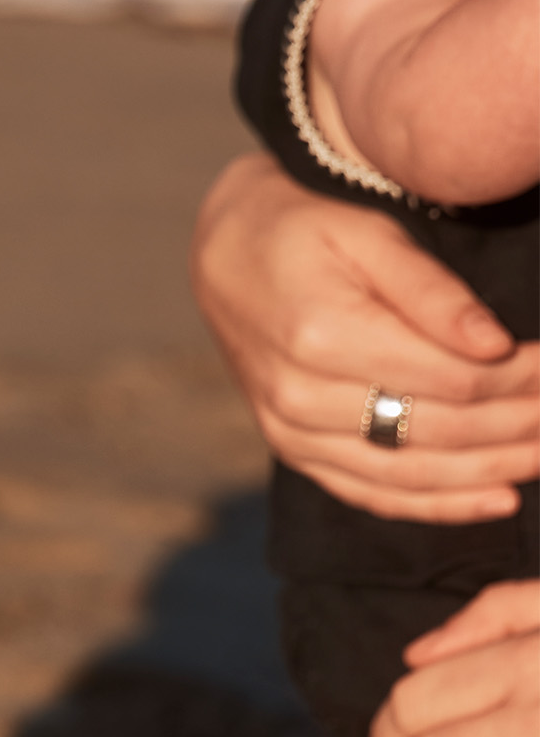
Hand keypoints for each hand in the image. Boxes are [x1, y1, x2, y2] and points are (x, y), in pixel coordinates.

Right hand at [191, 155, 539, 522]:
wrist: (226, 255)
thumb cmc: (306, 231)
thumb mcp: (371, 237)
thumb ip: (432, 292)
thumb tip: (495, 346)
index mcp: (323, 334)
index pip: (452, 378)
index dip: (521, 379)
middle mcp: (300, 394)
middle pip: (439, 429)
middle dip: (518, 425)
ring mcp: (291, 431)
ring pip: (410, 473)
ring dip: (491, 471)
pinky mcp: (291, 450)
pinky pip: (371, 493)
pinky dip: (437, 505)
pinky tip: (496, 500)